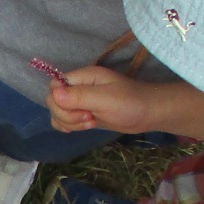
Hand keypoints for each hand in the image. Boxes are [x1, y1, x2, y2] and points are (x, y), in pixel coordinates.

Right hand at [47, 64, 163, 134]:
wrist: (150, 114)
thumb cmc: (131, 103)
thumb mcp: (105, 99)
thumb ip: (79, 96)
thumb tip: (53, 95)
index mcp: (83, 76)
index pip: (54, 85)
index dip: (60, 100)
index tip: (80, 109)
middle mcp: (79, 86)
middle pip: (53, 101)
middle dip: (66, 115)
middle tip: (89, 118)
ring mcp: (81, 100)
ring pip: (58, 112)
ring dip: (69, 122)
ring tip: (91, 122)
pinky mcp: (84, 113)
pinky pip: (65, 120)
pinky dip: (70, 126)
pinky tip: (85, 126)